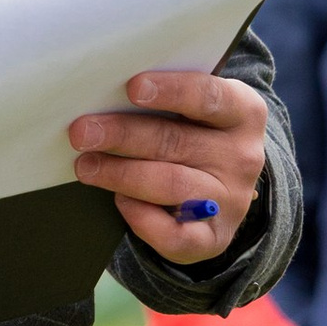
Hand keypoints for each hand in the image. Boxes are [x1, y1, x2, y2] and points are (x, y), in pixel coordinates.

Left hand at [67, 69, 266, 262]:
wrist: (221, 194)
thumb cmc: (195, 138)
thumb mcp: (195, 113)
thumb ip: (164, 102)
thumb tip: (105, 96)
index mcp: (243, 112)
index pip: (209, 96)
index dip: (171, 91)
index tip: (133, 87)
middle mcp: (242, 156)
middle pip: (176, 142)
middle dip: (123, 136)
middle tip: (83, 132)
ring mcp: (230, 200)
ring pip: (170, 185)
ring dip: (121, 174)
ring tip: (86, 166)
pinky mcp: (214, 238)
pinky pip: (174, 234)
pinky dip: (141, 217)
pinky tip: (120, 200)